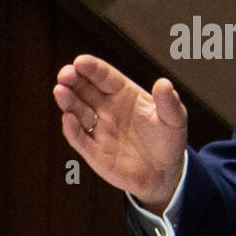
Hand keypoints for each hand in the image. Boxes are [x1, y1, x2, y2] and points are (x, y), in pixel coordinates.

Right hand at [53, 54, 187, 212]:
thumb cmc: (168, 140)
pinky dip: (72, 129)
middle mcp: (106, 107)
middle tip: (65, 74)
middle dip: (73, 79)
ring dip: (68, 101)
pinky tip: (68, 119)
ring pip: (77, 111)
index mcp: (124, 93)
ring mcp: (98, 129)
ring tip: (61, 91)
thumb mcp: (174, 120)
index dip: (92, 68)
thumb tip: (164, 84)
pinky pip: (79, 138)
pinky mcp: (93, 151)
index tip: (80, 62)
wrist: (164, 173)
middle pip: (84, 89)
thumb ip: (168, 103)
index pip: (105, 76)